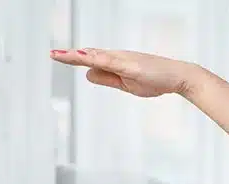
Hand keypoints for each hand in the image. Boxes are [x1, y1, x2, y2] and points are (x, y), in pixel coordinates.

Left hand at [49, 48, 197, 97]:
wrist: (177, 76)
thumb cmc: (155, 79)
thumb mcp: (125, 83)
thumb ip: (106, 78)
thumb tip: (88, 75)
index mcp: (114, 63)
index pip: (88, 59)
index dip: (71, 58)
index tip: (55, 56)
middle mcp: (116, 57)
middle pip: (88, 55)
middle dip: (69, 56)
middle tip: (51, 54)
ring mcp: (124, 59)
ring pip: (96, 56)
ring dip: (79, 55)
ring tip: (61, 55)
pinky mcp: (131, 65)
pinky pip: (112, 61)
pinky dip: (98, 59)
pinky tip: (87, 57)